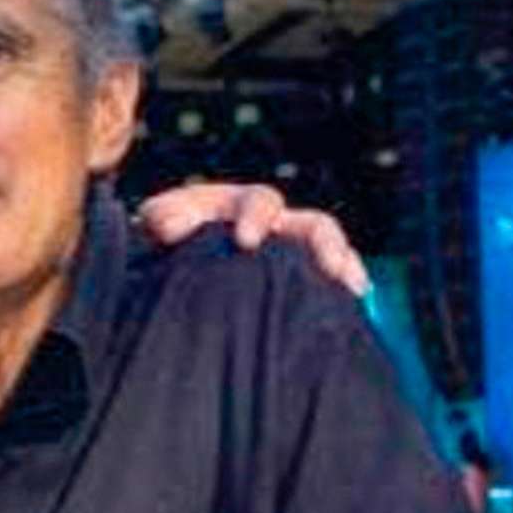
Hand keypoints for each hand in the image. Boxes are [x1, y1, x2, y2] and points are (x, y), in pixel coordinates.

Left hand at [135, 182, 369, 294]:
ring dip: (344, 267)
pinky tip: (351, 311)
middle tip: (330, 266)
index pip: (261, 201)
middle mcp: (276, 226)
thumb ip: (164, 216)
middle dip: (325, 244)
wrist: (164, 256)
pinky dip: (340, 293)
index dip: (257, 217)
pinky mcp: (293, 282)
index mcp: (241, 206)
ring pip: (328, 255)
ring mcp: (289, 253)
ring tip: (353, 289)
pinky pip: (326, 283)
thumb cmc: (164, 235)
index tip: (246, 241)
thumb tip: (172, 227)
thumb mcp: (159, 220)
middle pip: (313, 226)